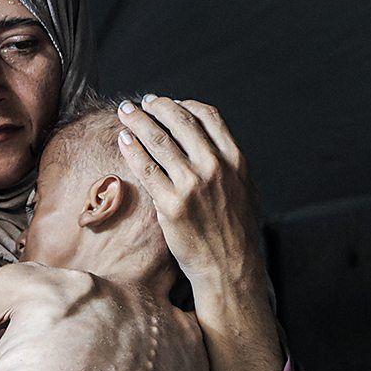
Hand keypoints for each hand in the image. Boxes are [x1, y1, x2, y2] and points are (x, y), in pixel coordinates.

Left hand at [113, 95, 265, 291]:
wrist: (230, 268)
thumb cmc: (237, 232)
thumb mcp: (247, 190)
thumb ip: (230, 164)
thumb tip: (213, 143)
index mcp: (235, 160)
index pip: (208, 116)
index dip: (185, 104)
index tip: (169, 103)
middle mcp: (214, 167)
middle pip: (180, 121)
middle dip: (156, 106)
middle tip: (141, 102)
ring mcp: (191, 185)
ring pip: (158, 140)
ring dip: (138, 121)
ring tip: (125, 112)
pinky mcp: (171, 205)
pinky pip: (145, 168)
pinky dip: (132, 149)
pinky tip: (124, 140)